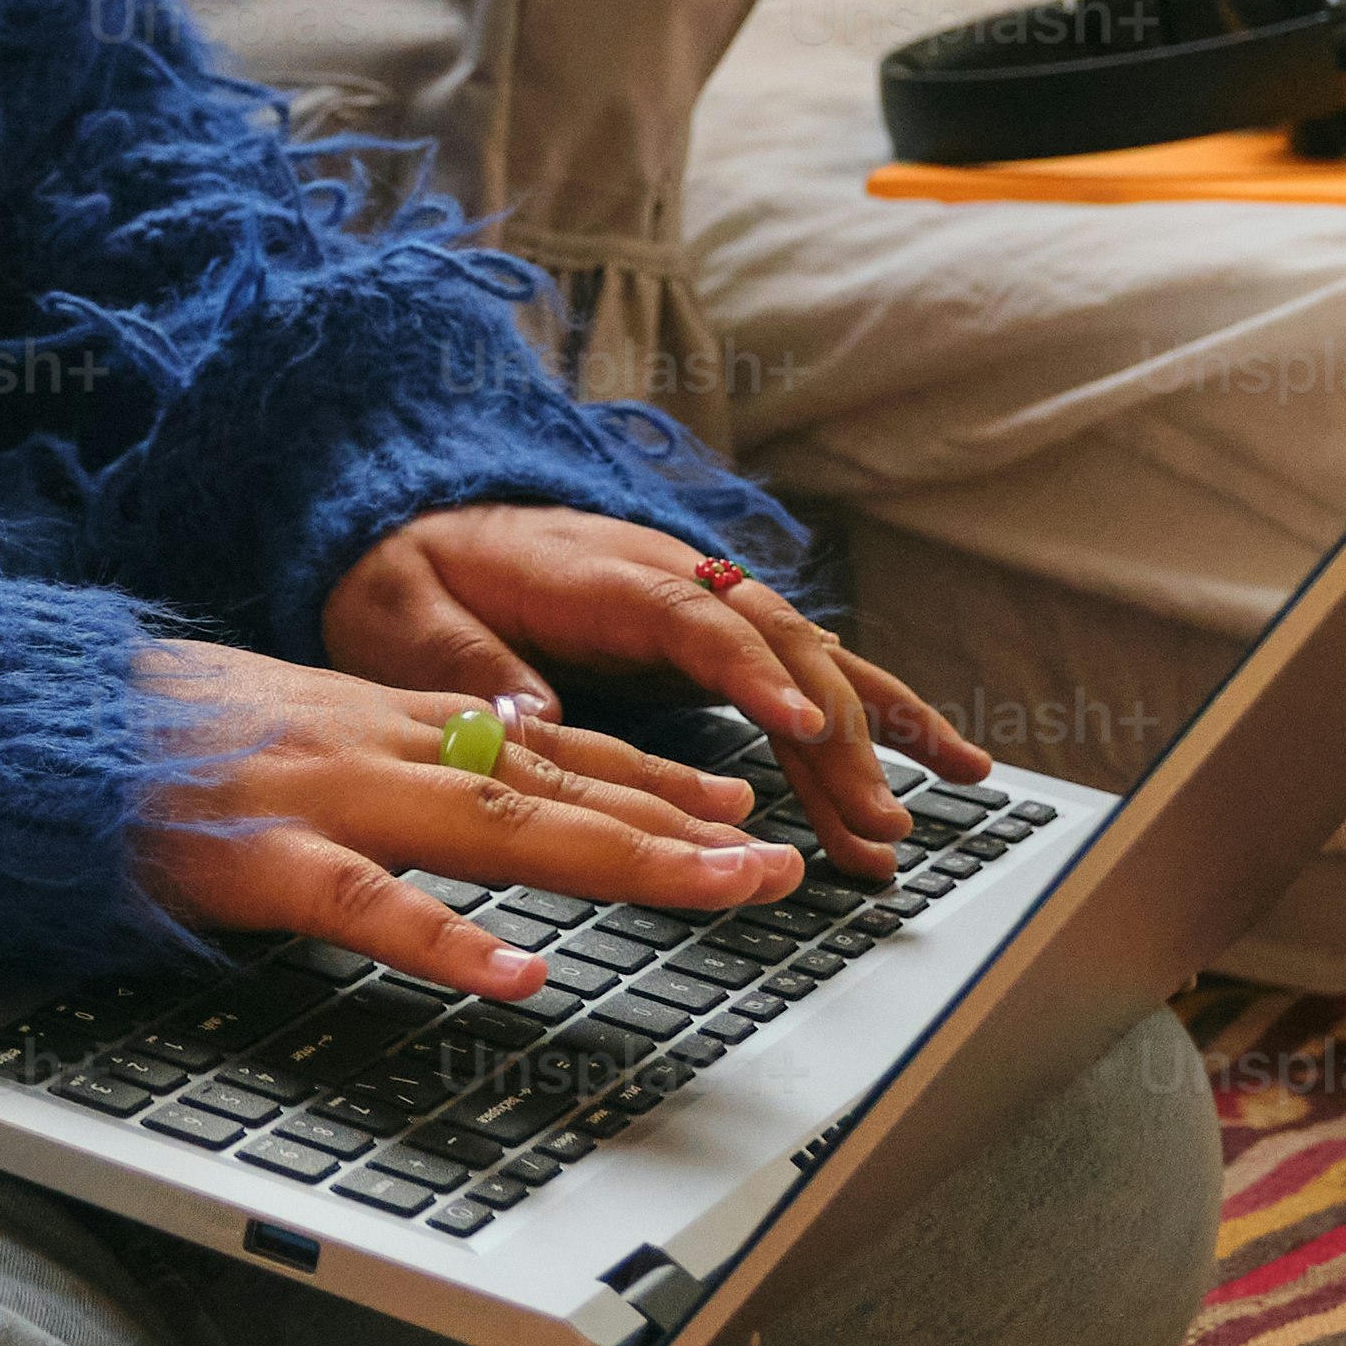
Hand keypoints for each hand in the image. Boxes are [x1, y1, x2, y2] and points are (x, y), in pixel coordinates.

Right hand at [125, 641, 812, 1000]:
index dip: (658, 775)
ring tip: (717, 890)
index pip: (551, 743)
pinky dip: (447, 943)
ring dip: (622, 858)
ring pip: (499, 825)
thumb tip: (481, 777)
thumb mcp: (298, 731)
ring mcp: (326, 796)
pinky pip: (368, 905)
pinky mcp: (262, 857)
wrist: (36, 720)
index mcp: (388, 719)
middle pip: (559, 782)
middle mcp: (380, 743)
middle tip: (784, 861)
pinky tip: (518, 977)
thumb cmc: (156, 741)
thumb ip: (390, 758)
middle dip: (683, 823)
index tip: (747, 804)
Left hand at [321, 504, 987, 879]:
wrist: (410, 522)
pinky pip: (807, 675)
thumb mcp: (402, 618)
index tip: (806, 726)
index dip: (757, 672)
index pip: (697, 618)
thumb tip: (535, 720)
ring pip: (811, 661)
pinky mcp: (714, 636)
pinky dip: (875, 718)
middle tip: (871, 822)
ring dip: (868, 740)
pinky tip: (943, 764)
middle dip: (838, 733)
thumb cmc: (407, 577)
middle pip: (779, 646)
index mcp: (598, 573)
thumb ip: (470, 666)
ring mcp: (702, 601)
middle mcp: (671, 576)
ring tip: (905, 824)